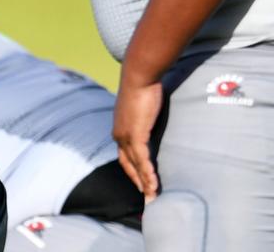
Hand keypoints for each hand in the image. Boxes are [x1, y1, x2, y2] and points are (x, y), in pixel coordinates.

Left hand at [112, 73, 163, 202]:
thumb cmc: (142, 85)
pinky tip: (154, 185)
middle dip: (137, 181)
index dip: (132, 169)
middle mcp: (119, 134)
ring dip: (144, 183)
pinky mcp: (136, 135)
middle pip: (127, 164)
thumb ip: (145, 116)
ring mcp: (125, 136)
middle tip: (146, 197)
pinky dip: (148, 174)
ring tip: (152, 198)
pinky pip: (142, 160)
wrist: (139, 74)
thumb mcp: (142, 105)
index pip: (124, 154)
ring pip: (135, 166)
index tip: (140, 181)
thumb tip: (152, 116)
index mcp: (120, 127)